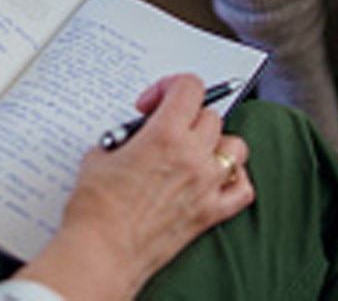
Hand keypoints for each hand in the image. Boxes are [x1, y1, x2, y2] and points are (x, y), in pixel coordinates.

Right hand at [14, 75, 252, 300]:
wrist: (102, 251)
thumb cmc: (96, 208)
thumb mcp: (101, 153)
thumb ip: (125, 137)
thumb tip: (133, 137)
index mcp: (165, 135)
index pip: (190, 87)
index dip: (170, 86)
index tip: (154, 102)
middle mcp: (192, 157)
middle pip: (211, 115)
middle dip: (187, 115)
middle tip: (165, 125)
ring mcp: (205, 186)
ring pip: (235, 147)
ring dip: (216, 142)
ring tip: (193, 148)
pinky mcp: (209, 215)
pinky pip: (242, 189)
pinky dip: (234, 178)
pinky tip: (215, 177)